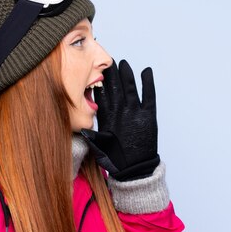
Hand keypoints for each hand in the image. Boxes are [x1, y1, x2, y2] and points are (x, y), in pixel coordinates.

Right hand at [81, 59, 159, 180]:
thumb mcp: (99, 145)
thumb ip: (92, 133)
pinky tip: (147, 72)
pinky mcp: (148, 117)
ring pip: (129, 88)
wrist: (134, 169)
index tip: (99, 72)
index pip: (102, 95)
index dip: (101, 82)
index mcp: (107, 118)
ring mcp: (134, 113)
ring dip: (127, 75)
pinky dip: (148, 83)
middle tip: (110, 62)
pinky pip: (149, 96)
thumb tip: (81, 126)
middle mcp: (120, 113)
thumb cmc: (116, 159)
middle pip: (115, 88)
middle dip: (112, 74)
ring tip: (124, 64)